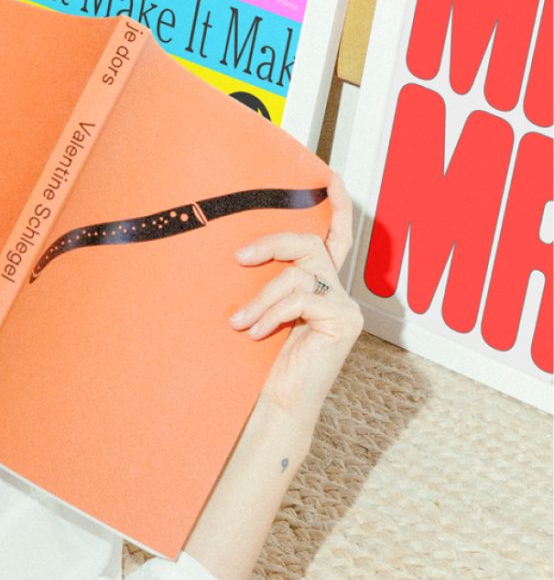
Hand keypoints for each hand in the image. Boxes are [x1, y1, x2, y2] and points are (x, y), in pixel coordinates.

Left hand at [228, 172, 362, 418]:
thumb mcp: (257, 310)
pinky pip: (302, 299)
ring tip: (239, 323)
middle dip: (271, 243)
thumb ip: (260, 282)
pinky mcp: (344, 321)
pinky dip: (273, 313)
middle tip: (239, 258)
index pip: (334, 236)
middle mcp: (336, 289)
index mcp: (318, 284)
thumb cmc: (260, 358)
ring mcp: (344, 305)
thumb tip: (234, 254)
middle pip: (309, 244)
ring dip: (261, 298)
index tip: (330, 177)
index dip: (336, 206)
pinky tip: (256, 333)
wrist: (276, 401)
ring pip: (298, 275)